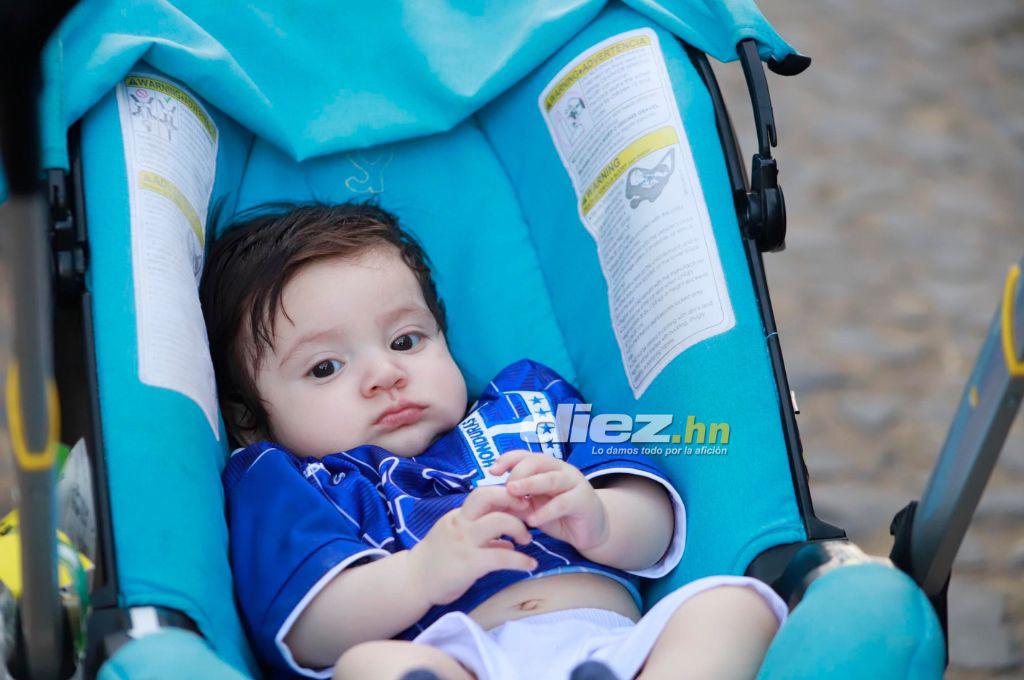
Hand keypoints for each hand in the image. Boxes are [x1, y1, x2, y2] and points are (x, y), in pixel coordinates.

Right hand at [408, 485, 538, 606]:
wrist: (413, 582)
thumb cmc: (435, 561)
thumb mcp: (456, 539)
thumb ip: (481, 537)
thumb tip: (508, 541)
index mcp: (459, 515)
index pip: (484, 494)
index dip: (506, 495)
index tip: (521, 505)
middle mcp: (461, 523)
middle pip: (487, 495)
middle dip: (512, 499)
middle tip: (528, 512)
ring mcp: (464, 542)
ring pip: (498, 521)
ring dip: (520, 528)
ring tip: (528, 540)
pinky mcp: (470, 563)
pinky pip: (502, 556)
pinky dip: (521, 560)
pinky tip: (530, 566)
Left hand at [489, 450, 609, 553]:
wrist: (590, 530)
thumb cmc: (558, 515)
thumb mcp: (533, 508)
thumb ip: (516, 503)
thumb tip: (490, 503)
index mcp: (546, 467)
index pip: (525, 455)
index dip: (508, 459)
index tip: (492, 470)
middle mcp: (560, 470)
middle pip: (537, 461)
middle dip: (518, 471)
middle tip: (505, 487)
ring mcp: (573, 483)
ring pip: (550, 478)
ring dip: (529, 483)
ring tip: (512, 492)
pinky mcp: (583, 500)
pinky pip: (563, 503)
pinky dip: (546, 511)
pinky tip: (533, 520)